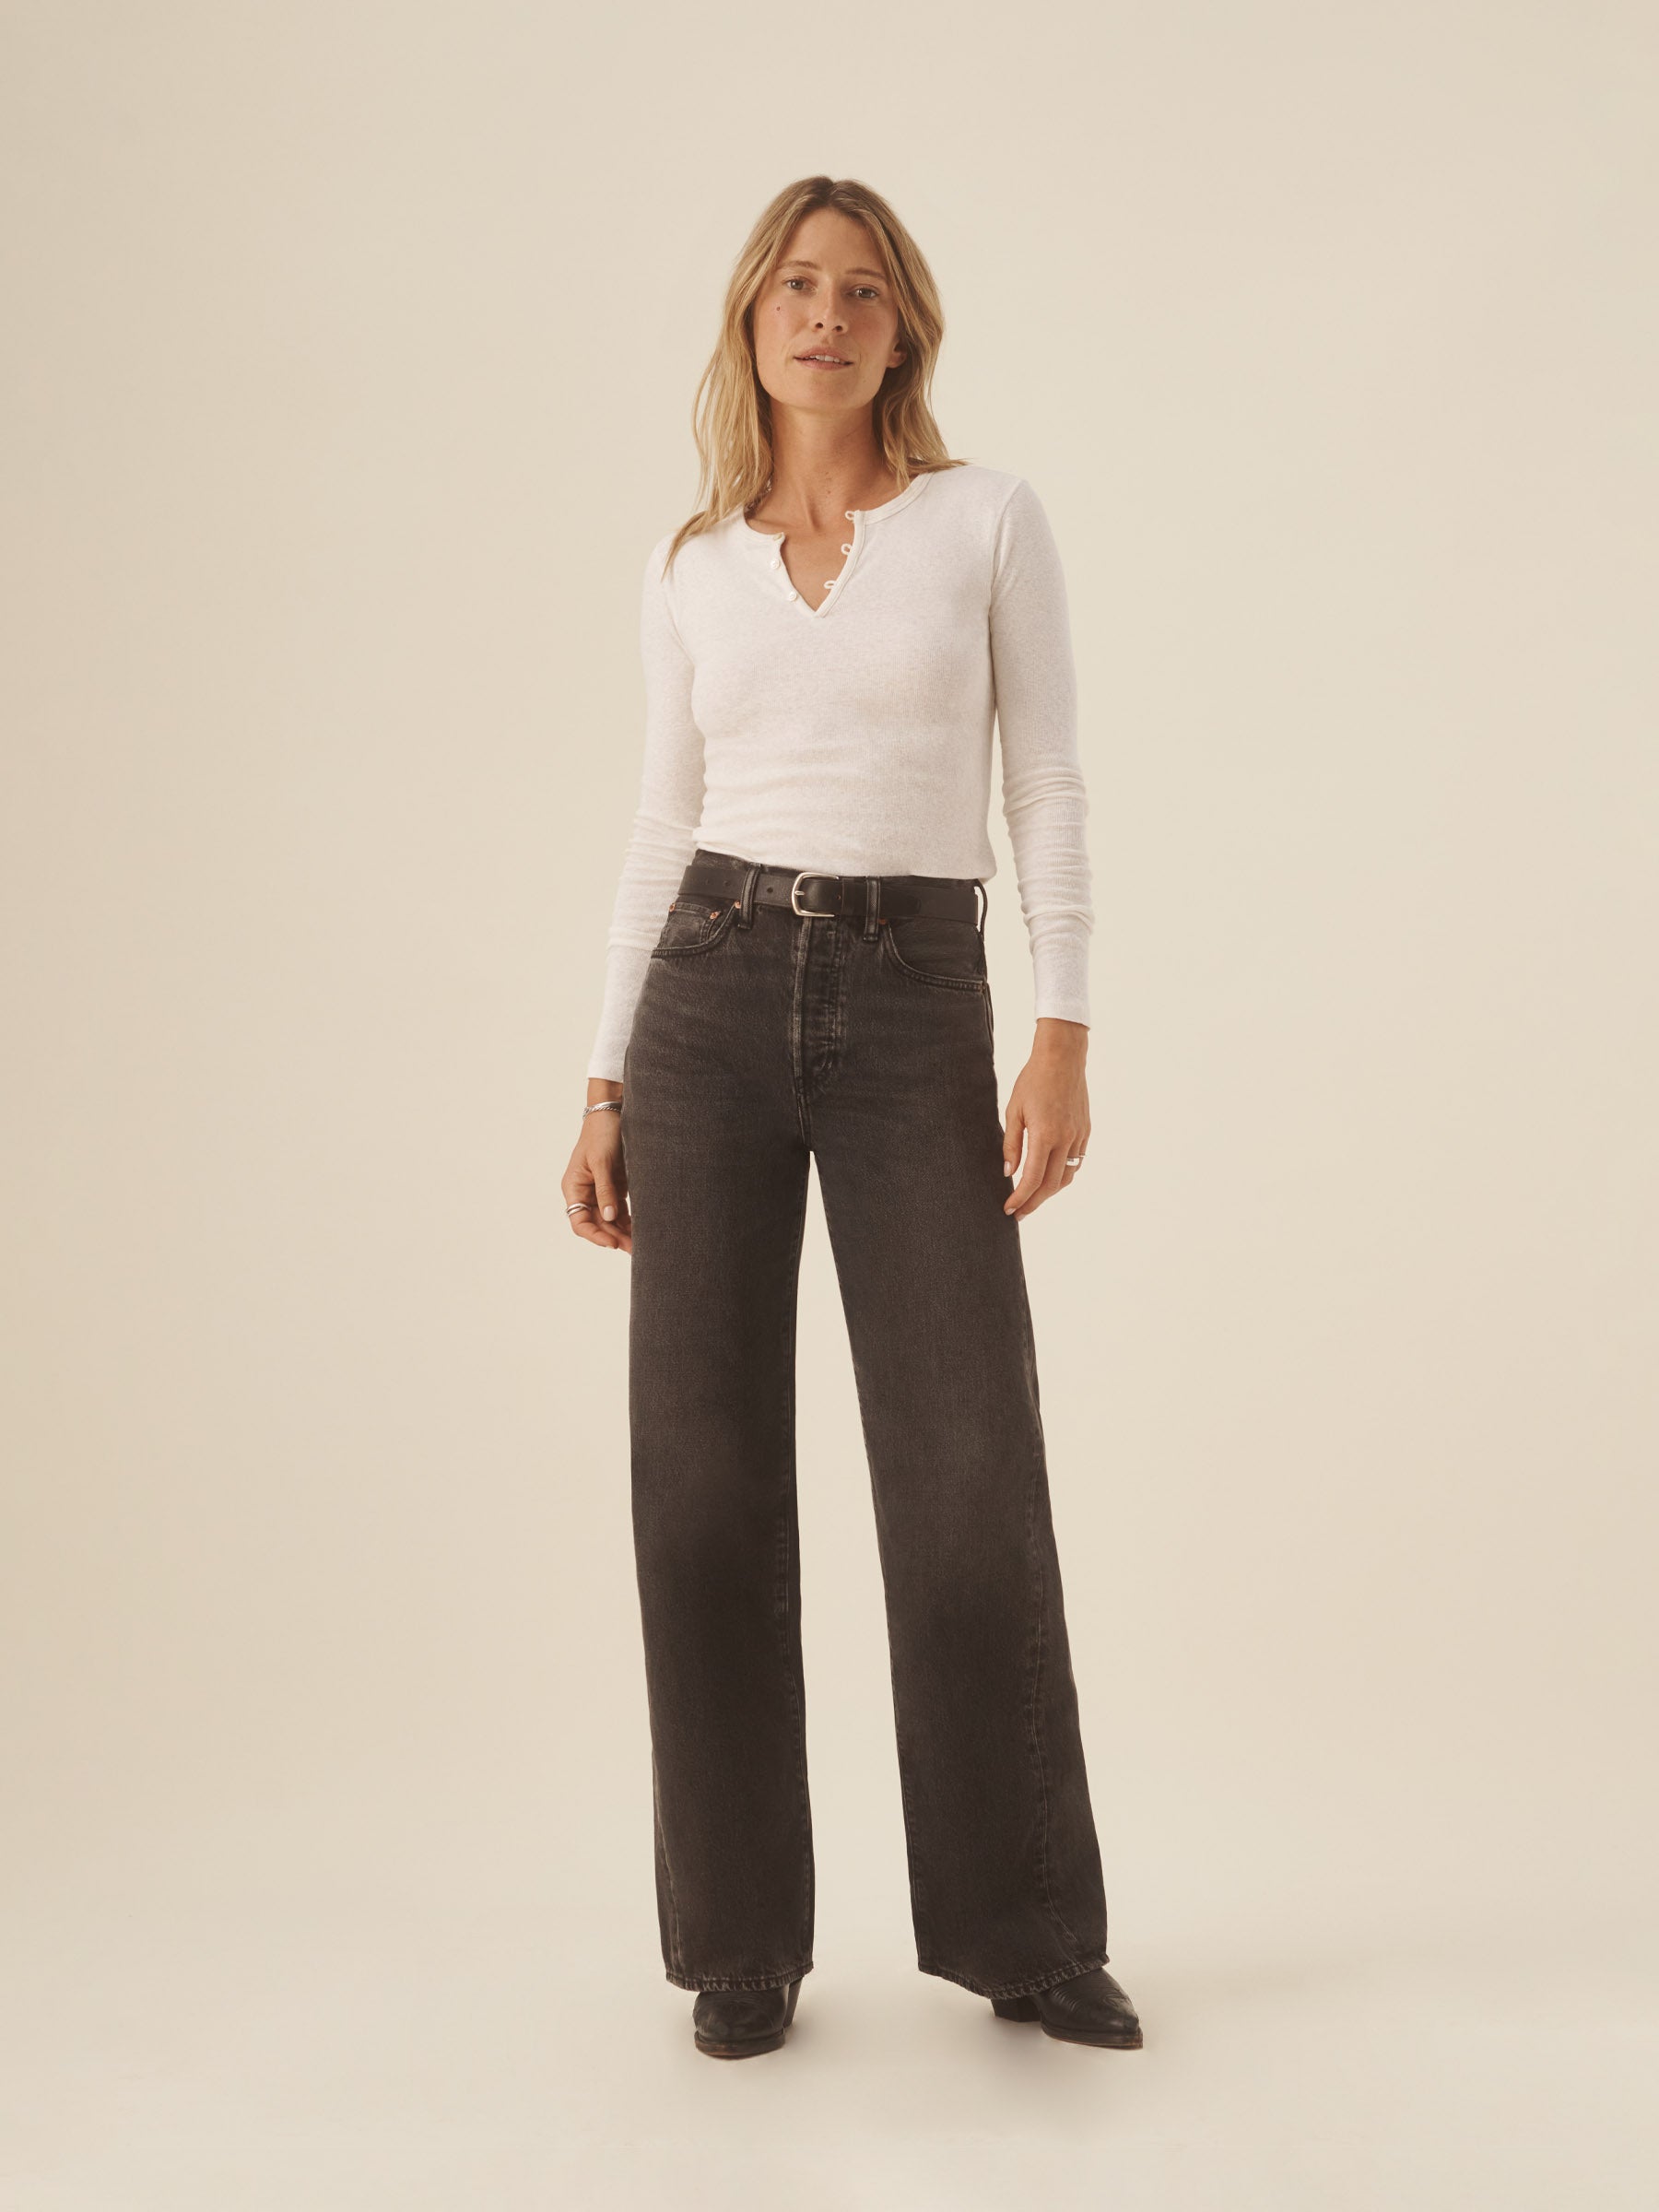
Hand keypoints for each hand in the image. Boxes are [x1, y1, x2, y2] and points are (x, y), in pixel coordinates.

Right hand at [564, 1083, 631, 1251]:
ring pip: (610, 1219)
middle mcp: (585, 1192)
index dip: (594, 1235)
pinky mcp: (615, 1186)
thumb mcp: (602, 1161)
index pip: (579, 1221)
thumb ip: (605, 1190)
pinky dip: (629, 1220)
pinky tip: (640, 1230)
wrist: (613, 1111)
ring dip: (622, 1232)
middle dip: (613, 1236)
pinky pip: (620, 1209)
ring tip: (639, 1245)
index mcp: (574, 1187)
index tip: (612, 1243)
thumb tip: (610, 1218)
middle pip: (596, 1224)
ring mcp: (600, 1190)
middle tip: (633, 1248)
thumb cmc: (601, 1133)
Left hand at [1003, 1019, 1089, 1219]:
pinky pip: (1076, 1162)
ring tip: (1033, 1198)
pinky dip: (1063, 1175)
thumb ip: (1011, 1144)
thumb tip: (1009, 1172)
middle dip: (1034, 1202)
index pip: (1032, 1178)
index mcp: (1045, 1135)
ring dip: (1050, 1192)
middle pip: (1051, 1185)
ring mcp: (1079, 1136)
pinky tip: (1051, 1177)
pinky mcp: (1085, 1131)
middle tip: (1020, 1212)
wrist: (1062, 1058)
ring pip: (1067, 1177)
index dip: (1020, 1198)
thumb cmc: (1033, 1081)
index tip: (1009, 1209)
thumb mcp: (1014, 1111)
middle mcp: (1065, 1139)